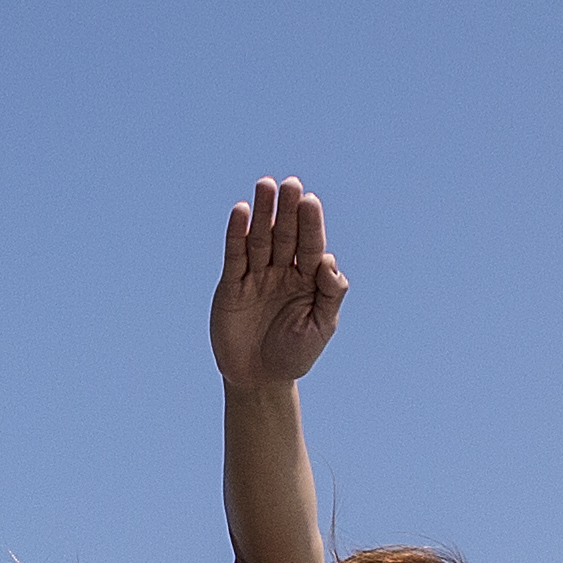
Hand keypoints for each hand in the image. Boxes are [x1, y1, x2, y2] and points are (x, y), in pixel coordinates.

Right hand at [208, 175, 347, 390]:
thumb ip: (330, 294)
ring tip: (264, 184)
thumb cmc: (295, 354)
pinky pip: (235, 255)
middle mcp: (283, 271)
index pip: (310, 245)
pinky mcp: (232, 284)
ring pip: (260, 237)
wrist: (259, 379)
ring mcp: (257, 275)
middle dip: (287, 209)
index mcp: (308, 279)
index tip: (309, 200)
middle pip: (286, 234)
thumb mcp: (321, 327)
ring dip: (262, 212)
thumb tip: (329, 260)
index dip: (310, 223)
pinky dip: (236, 233)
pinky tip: (240, 211)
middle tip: (289, 183)